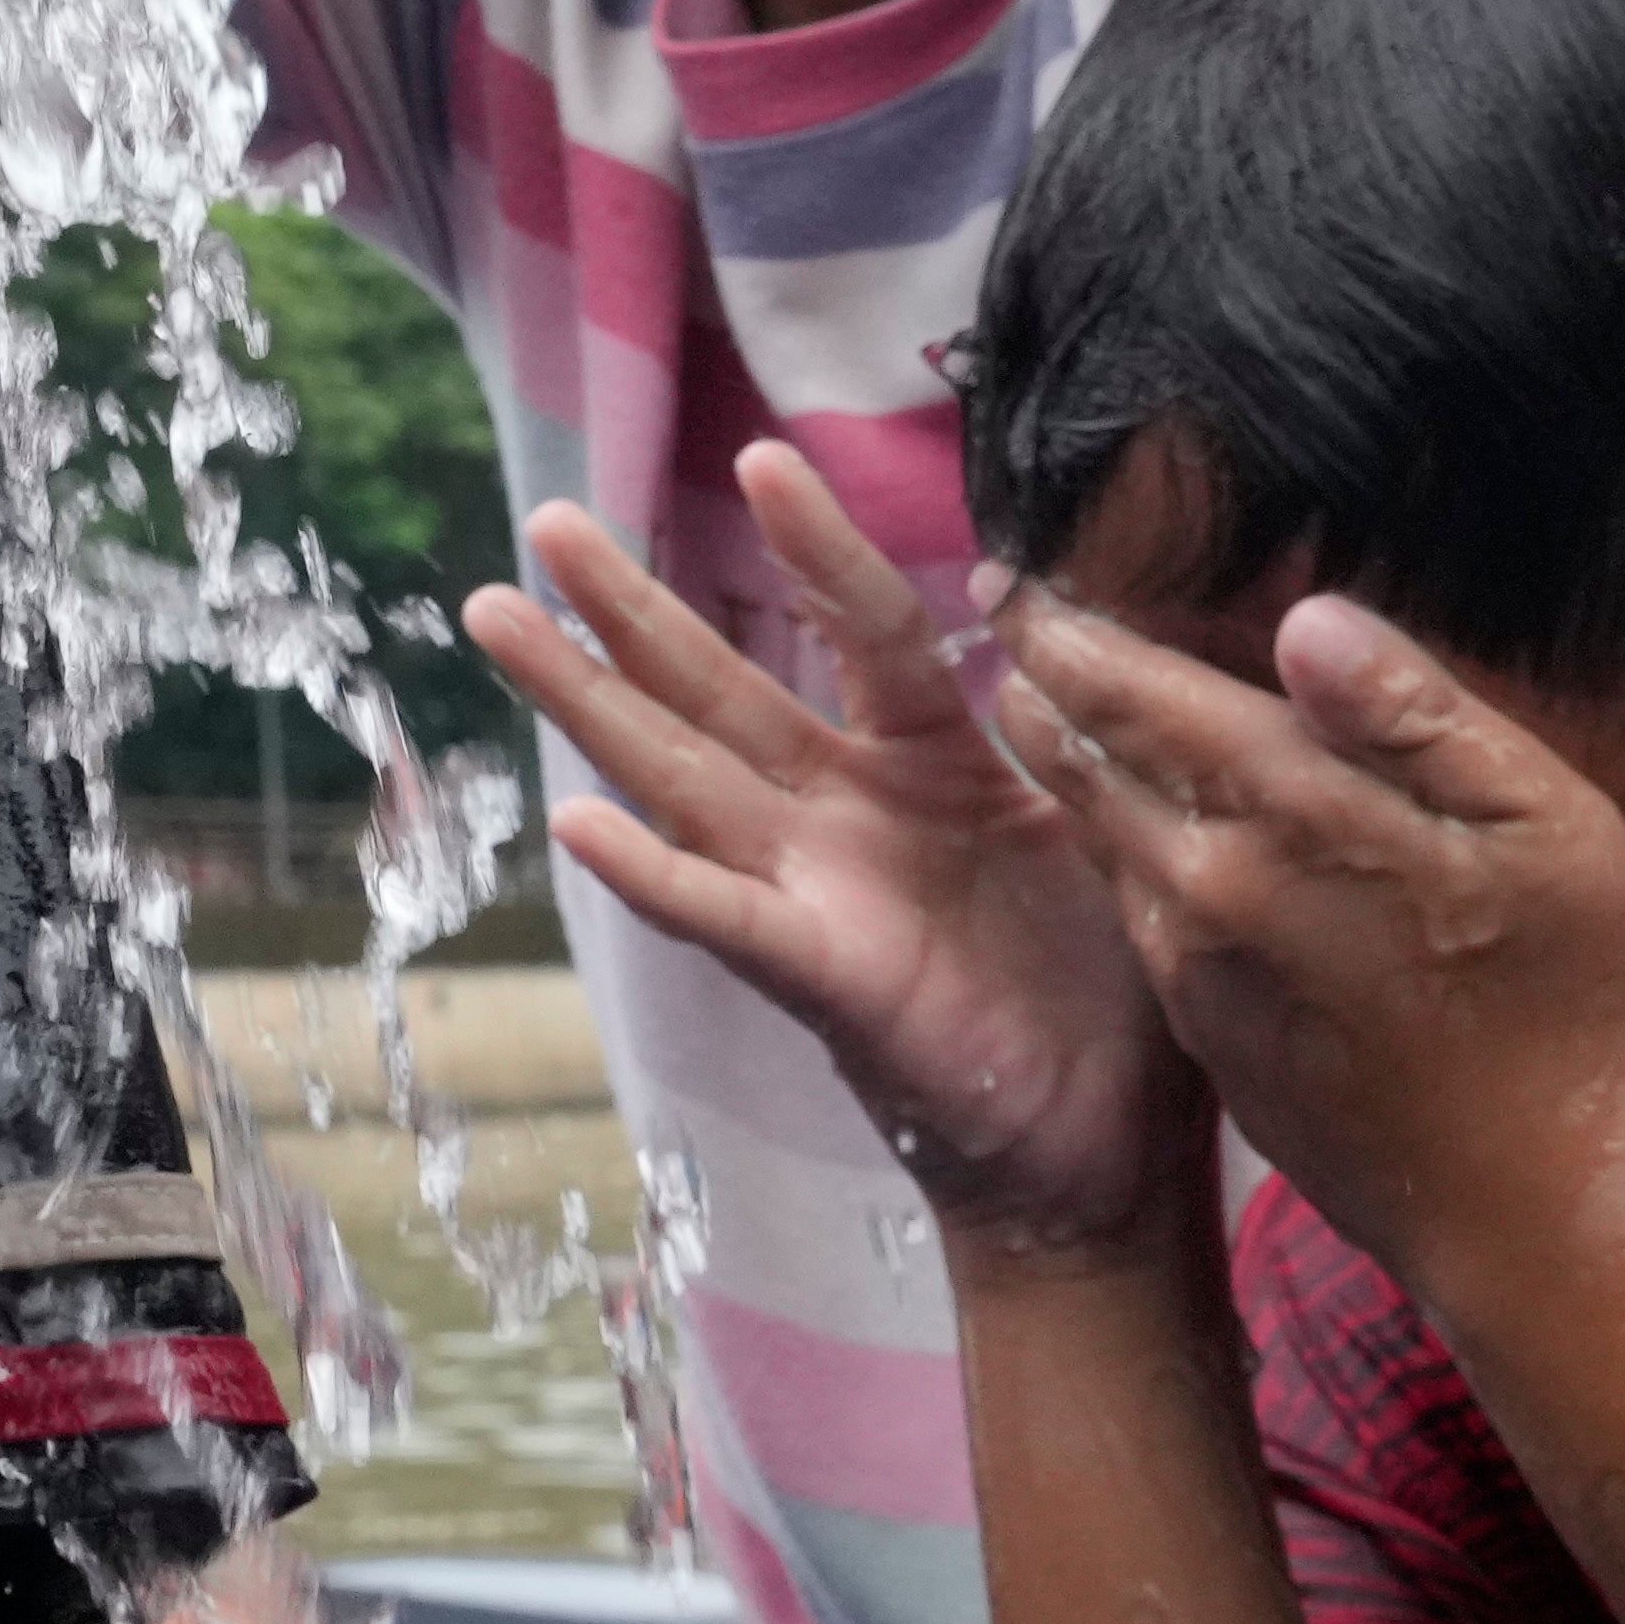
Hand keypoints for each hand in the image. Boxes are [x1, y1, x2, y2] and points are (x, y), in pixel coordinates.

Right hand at [468, 448, 1202, 1267]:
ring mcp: (818, 892)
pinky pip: (728, 917)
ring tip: (500, 616)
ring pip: (682, 775)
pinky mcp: (823, 977)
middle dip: (631, 606)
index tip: (762, 458)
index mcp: (935, 771)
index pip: (873, 631)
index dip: (819, 549)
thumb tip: (1080, 642)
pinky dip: (654, 875)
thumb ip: (1091, 747)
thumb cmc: (1122, 1009)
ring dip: (588, 698)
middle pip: (721, 688)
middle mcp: (850, 816)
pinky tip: (578, 825)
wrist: (1111, 1165)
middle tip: (546, 517)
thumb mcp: (1125, 844)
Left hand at [1001, 594, 1624, 1312]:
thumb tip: (1306, 619)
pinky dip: (1114, 848)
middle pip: (1088, 758)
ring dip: (1064, 763)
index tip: (1011, 573)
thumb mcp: (1548, 830)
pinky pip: (1136, 913)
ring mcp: (1197, 971)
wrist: (1545, 1219)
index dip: (1066, 628)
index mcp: (1287, 817)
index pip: (1134, 694)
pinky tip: (1131, 824)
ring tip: (1038, 698)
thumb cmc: (1581, 1007)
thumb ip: (1412, 718)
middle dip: (1039, 681)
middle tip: (1002, 612)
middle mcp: (1208, 888)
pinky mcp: (1209, 1035)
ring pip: (1100, 836)